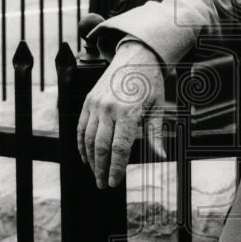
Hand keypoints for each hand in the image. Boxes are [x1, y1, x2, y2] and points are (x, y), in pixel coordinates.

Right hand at [77, 41, 166, 187]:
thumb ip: (154, 134)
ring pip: (88, 139)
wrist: (135, 56)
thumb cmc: (150, 83)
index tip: (114, 183)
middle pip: (101, 147)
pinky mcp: (88, 101)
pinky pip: (81, 127)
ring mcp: (95, 104)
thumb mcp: (157, 107)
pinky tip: (86, 157)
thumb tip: (159, 156)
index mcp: (127, 111)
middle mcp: (108, 108)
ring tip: (96, 174)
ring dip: (91, 159)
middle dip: (101, 169)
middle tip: (103, 185)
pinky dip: (82, 144)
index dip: (115, 168)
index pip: (119, 148)